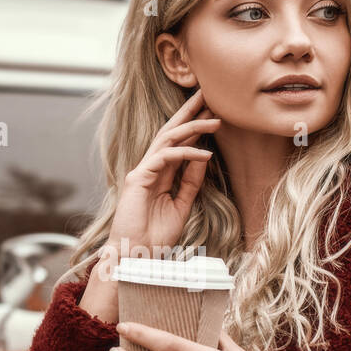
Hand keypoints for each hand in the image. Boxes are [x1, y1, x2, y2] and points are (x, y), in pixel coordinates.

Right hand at [97, 88, 219, 279]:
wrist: (135, 256)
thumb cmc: (155, 236)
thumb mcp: (181, 205)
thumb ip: (191, 182)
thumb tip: (204, 158)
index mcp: (159, 174)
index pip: (178, 143)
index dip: (194, 125)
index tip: (213, 111)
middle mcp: (149, 168)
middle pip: (171, 132)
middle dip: (189, 112)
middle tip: (208, 94)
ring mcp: (142, 171)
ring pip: (168, 139)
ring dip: (193, 127)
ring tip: (215, 120)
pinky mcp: (138, 178)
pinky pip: (165, 157)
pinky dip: (186, 153)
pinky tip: (204, 153)